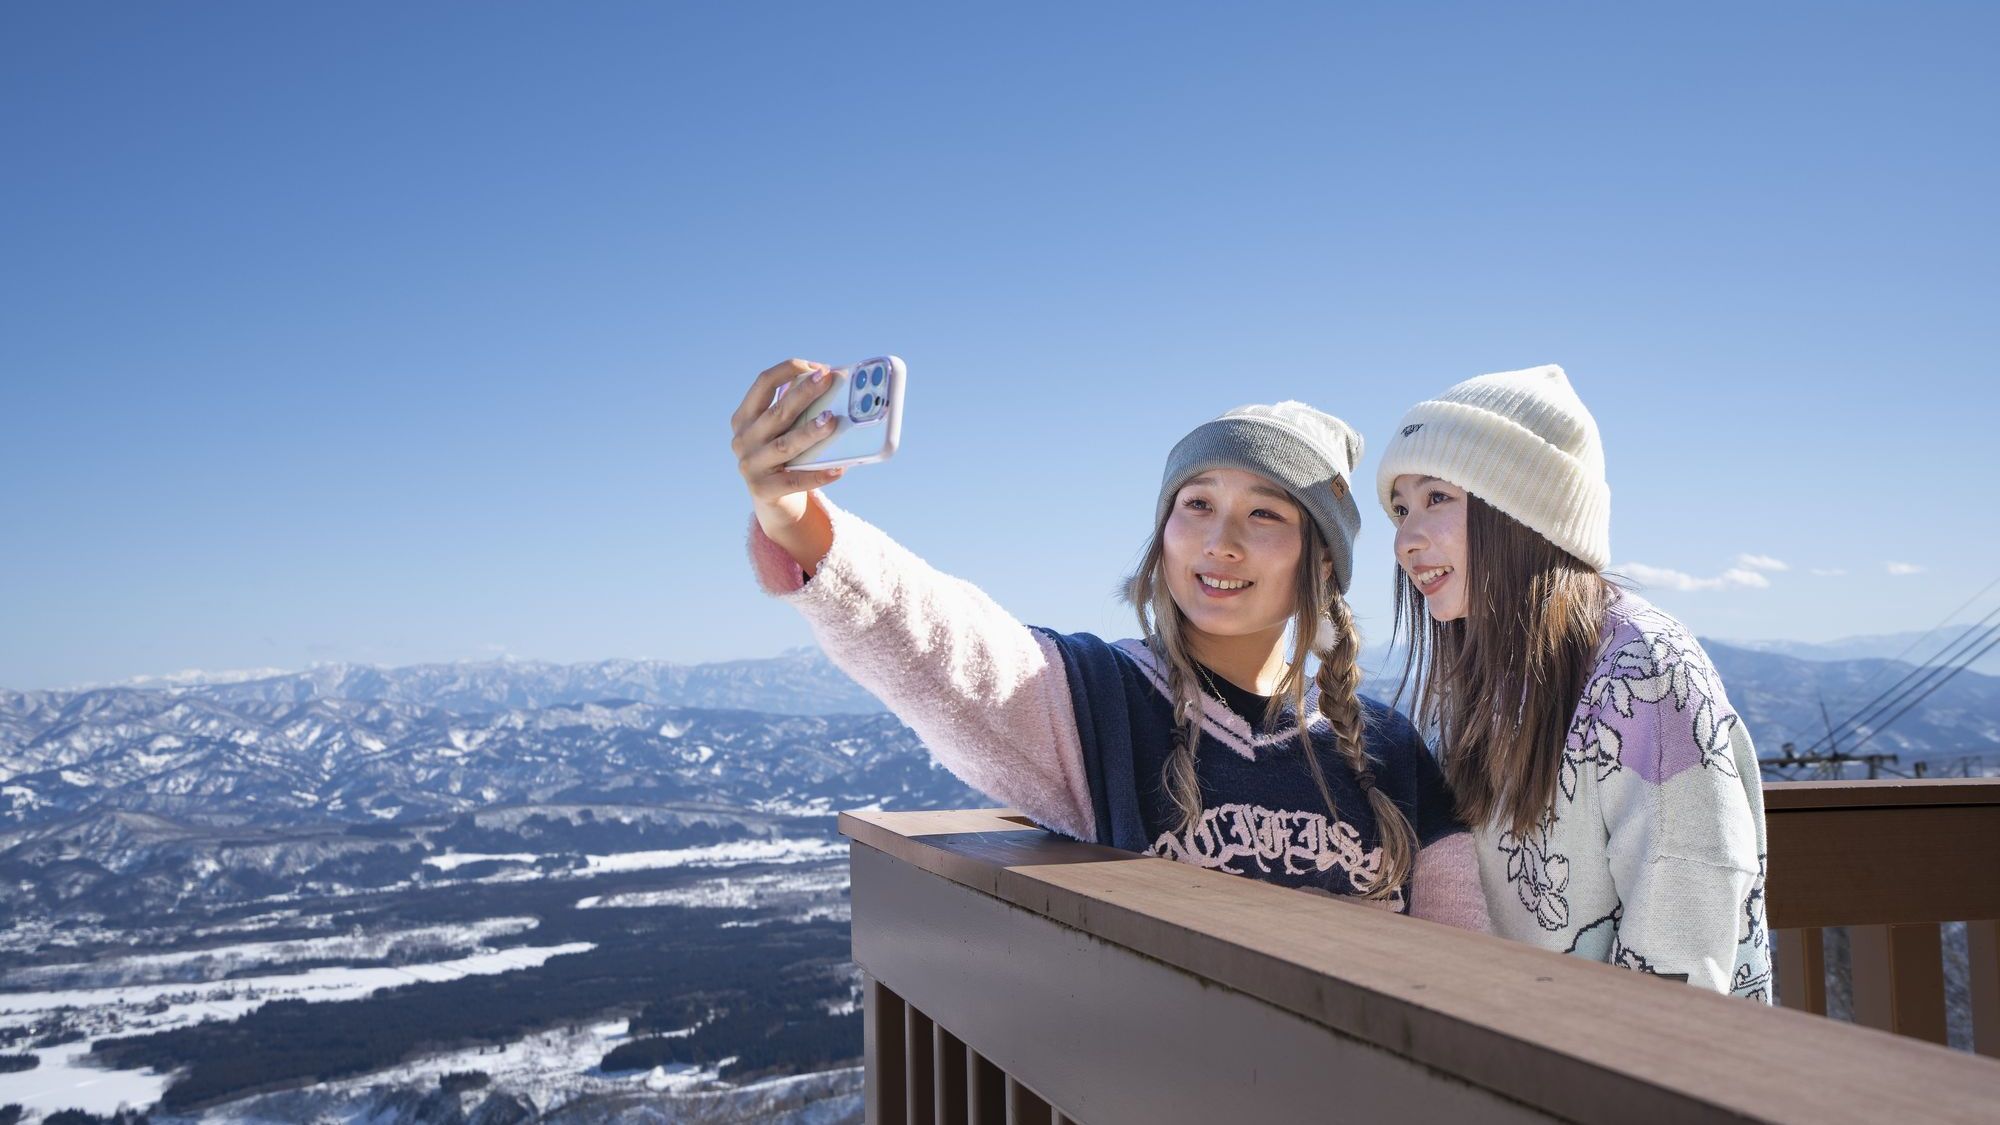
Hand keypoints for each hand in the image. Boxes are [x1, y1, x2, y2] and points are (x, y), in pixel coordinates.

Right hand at [731, 358, 842, 569]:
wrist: (774, 504)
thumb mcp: (782, 431)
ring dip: (809, 431)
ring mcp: (751, 466)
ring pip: (784, 445)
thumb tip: (834, 385)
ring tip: (831, 420)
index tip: (819, 369)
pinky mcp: (764, 490)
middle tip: (827, 380)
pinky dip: (818, 475)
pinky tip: (839, 469)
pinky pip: (796, 481)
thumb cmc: (785, 457)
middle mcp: (743, 440)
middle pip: (777, 413)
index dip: (789, 370)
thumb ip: (797, 410)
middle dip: (803, 394)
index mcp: (744, 418)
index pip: (762, 383)